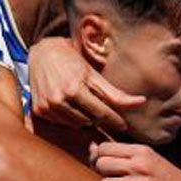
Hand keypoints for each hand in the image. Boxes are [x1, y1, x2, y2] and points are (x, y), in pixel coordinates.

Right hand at [28, 37, 143, 132]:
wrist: (42, 54)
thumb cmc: (72, 60)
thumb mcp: (94, 74)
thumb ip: (116, 93)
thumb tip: (141, 102)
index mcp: (75, 88)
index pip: (101, 112)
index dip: (115, 120)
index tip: (124, 126)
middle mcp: (59, 99)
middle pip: (89, 120)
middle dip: (98, 116)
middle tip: (100, 107)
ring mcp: (47, 106)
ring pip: (76, 124)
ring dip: (84, 118)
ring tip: (83, 103)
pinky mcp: (39, 111)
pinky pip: (62, 123)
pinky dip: (70, 118)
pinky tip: (70, 105)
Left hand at [90, 141, 180, 180]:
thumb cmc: (166, 177)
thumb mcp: (149, 158)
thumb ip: (122, 153)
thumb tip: (92, 148)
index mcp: (142, 151)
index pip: (104, 148)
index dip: (100, 156)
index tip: (107, 163)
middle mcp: (140, 165)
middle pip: (101, 164)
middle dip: (103, 172)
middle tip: (116, 177)